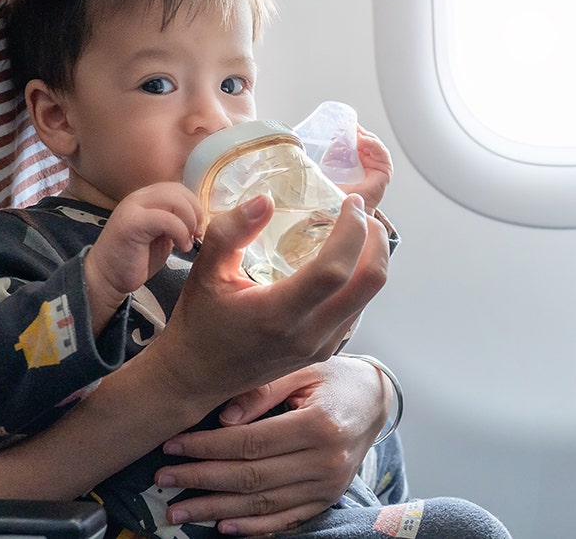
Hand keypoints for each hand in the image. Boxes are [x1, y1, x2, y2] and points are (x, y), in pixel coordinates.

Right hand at [83, 182, 201, 332]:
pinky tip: (180, 248)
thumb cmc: (135, 259)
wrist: (106, 277)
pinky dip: (180, 232)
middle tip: (196, 235)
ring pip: (175, 200)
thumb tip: (197, 218)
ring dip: (189, 222)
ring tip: (187, 242)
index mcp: (146, 198)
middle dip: (195, 213)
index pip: (178, 189)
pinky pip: (166, 219)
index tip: (198, 228)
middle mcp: (138, 198)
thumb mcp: (160, 235)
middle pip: (179, 191)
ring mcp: (133, 208)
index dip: (194, 206)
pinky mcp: (132, 223)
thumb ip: (174, 221)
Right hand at [148, 192, 388, 409]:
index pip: (334, 270)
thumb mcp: (205, 272)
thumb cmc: (200, 322)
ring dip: (372, 258)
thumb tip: (265, 199)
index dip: (352, 231)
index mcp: (277, 314)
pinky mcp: (327, 351)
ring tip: (357, 230)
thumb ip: (230, 231)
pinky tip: (344, 260)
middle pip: (369, 283)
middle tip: (363, 213)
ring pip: (369, 297)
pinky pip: (357, 309)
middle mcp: (308, 334)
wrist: (199, 376)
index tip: (351, 202)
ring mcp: (322, 347)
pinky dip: (360, 279)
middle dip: (376, 241)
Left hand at [154, 356, 390, 534]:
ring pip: (262, 504)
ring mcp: (328, 486)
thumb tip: (221, 419)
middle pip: (251, 477)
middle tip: (162, 480)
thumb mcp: (302, 370)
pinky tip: (222, 527)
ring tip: (177, 511)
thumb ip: (262, 390)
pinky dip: (252, 527)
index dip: (207, 446)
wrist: (375, 402)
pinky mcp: (327, 499)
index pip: (250, 442)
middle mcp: (326, 461)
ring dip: (215, 509)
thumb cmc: (333, 378)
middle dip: (201, 480)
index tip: (172, 446)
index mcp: (319, 425)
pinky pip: (285, 519)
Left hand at [338, 126, 392, 211]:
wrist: (340, 208)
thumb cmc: (334, 190)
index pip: (354, 139)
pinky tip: (363, 141)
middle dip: (356, 132)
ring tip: (354, 133)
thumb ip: (332, 150)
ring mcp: (375, 165)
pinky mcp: (384, 171)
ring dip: (364, 136)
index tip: (341, 123)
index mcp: (352, 158)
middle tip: (346, 126)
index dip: (349, 130)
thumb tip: (330, 134)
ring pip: (373, 143)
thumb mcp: (329, 164)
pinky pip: (382, 153)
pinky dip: (373, 144)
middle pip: (364, 139)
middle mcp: (365, 161)